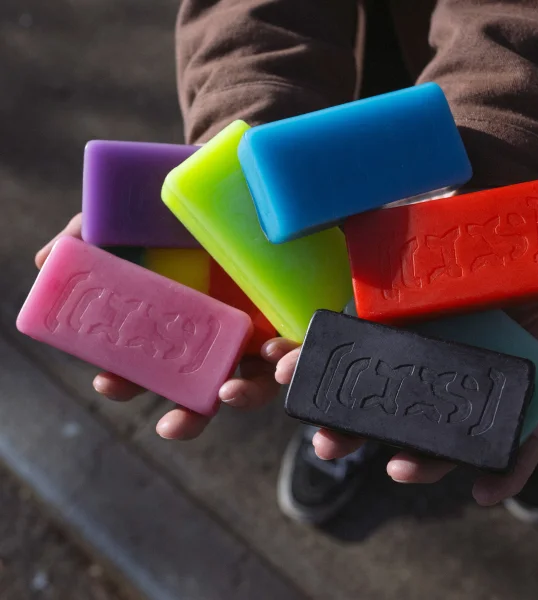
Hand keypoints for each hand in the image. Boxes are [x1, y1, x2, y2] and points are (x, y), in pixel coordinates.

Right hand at [34, 213, 291, 438]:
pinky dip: (287, 363)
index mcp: (175, 322)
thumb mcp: (135, 216)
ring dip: (240, 398)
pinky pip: (295, 349)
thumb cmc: (181, 208)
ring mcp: (257, 328)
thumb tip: (45, 262)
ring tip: (228, 393)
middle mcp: (215, 334)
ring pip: (251, 381)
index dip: (129, 383)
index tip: (109, 382)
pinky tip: (276, 359)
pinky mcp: (293, 313)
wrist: (240, 176)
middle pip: (200, 389)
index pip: (151, 367)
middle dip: (186, 416)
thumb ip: (94, 236)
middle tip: (170, 424)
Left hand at [275, 224, 537, 505]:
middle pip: (428, 419)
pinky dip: (317, 355)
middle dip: (403, 450)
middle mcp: (451, 360)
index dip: (497, 464)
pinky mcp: (376, 302)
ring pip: (378, 388)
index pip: (497, 427)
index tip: (480, 491)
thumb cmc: (537, 237)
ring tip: (324, 438)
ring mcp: (410, 334)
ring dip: (347, 418)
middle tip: (385, 465)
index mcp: (498, 365)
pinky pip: (344, 334)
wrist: (496, 186)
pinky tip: (286, 371)